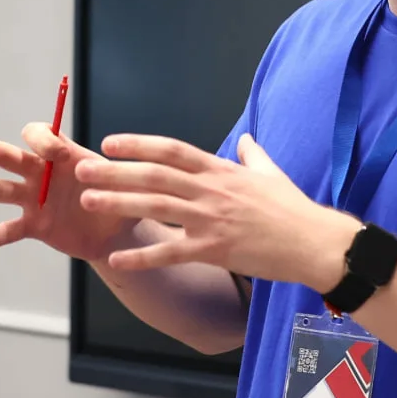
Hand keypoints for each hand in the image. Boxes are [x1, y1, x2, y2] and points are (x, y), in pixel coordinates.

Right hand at [0, 123, 133, 261]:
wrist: (118, 230)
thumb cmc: (123, 197)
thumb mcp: (128, 182)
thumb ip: (119, 177)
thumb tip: (107, 175)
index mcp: (65, 154)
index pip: (43, 135)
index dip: (44, 142)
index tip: (55, 155)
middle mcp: (44, 172)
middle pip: (11, 157)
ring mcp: (36, 199)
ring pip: (1, 190)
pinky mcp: (35, 226)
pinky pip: (8, 230)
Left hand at [74, 132, 357, 286]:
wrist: (313, 241)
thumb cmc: (293, 208)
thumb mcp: (271, 173)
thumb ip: (252, 155)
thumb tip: (245, 139)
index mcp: (220, 170)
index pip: (171, 150)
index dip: (138, 144)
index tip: (109, 143)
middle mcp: (210, 190)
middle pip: (154, 176)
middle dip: (115, 172)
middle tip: (83, 170)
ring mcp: (210, 219)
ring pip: (155, 207)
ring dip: (119, 203)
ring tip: (88, 201)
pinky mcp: (214, 249)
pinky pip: (171, 252)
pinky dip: (142, 256)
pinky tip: (116, 258)